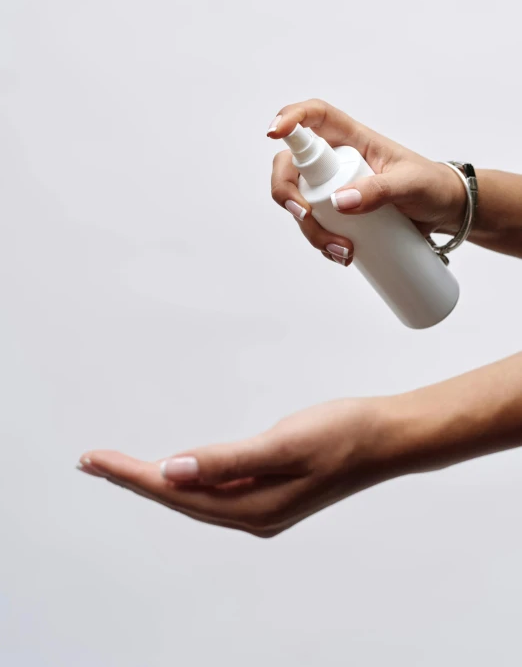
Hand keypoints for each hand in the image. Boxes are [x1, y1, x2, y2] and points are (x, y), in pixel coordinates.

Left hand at [77, 398, 391, 536]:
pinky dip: (189, 474)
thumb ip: (226, 460)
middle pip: (180, 498)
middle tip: (95, 462)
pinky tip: (178, 469)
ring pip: (196, 494)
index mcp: (254, 508)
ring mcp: (263, 502)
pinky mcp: (271, 487)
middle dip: (135, 479)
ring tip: (123, 467)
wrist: (387, 436)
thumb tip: (172, 472)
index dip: (133, 476)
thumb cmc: (345, 436)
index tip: (96, 461)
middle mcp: (254, 512)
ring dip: (158, 479)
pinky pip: (216, 486)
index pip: (176, 493)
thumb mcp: (284, 444)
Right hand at [269, 99, 465, 266]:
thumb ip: (379, 190)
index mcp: (351, 139)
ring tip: (344, 251)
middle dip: (287, 194)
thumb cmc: (431, 186)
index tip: (275, 133)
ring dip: (311, 230)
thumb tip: (339, 202)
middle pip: (290, 167)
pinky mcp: (336, 214)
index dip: (290, 118)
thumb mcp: (410, 185)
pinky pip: (315, 226)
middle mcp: (335, 161)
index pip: (313, 116)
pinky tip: (344, 255)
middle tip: (305, 216)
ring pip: (299, 203)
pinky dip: (321, 244)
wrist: (444, 212)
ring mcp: (332, 188)